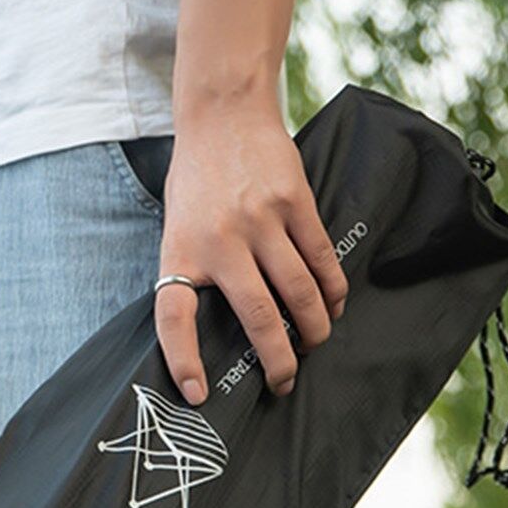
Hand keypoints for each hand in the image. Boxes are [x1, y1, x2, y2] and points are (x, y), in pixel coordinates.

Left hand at [156, 95, 347, 403]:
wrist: (222, 114)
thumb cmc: (196, 182)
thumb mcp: (177, 228)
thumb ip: (193, 273)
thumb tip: (214, 331)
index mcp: (180, 251)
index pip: (174, 318)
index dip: (184, 360)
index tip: (197, 394)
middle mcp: (220, 241)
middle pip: (259, 318)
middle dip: (278, 361)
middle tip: (284, 382)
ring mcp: (261, 221)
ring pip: (300, 294)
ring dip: (313, 330)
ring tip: (314, 344)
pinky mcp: (295, 203)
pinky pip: (321, 260)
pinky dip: (332, 291)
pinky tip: (332, 306)